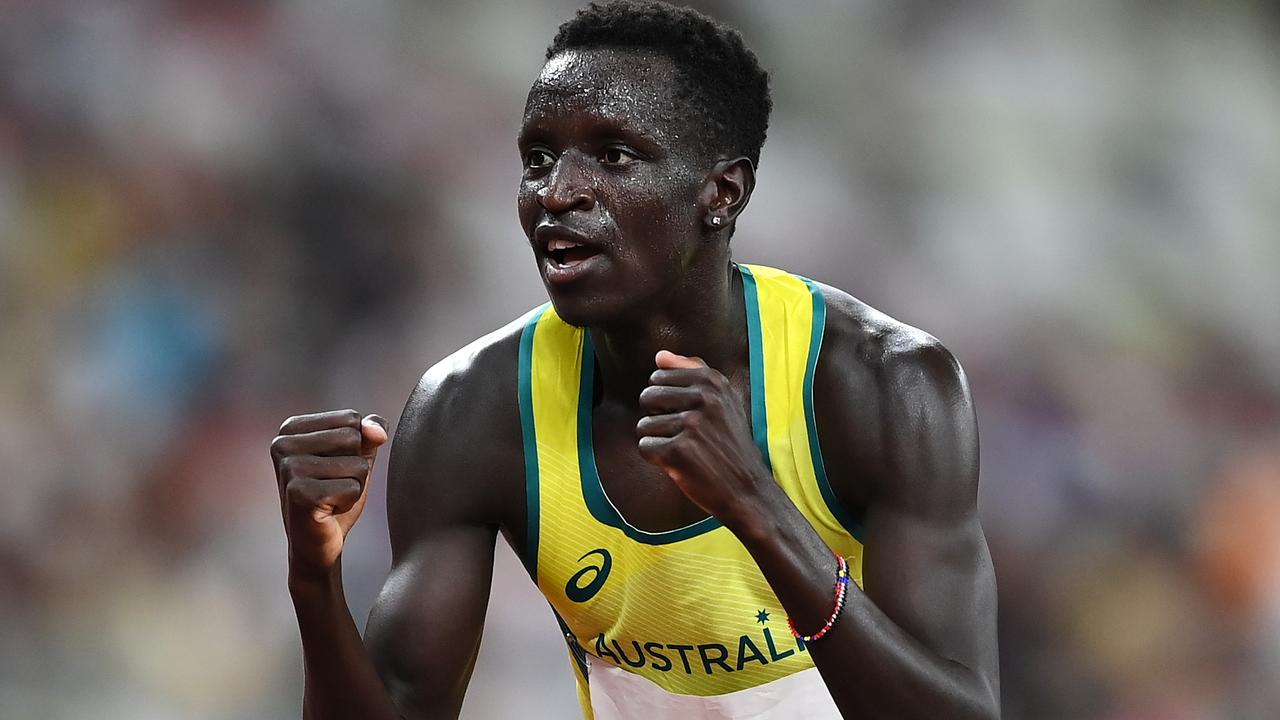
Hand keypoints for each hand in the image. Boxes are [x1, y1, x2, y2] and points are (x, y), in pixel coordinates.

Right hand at [271, 409, 387, 577]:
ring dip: (354, 486)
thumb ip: (369, 433)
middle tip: (332, 486)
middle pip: (353, 437)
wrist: (318, 543)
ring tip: (330, 498)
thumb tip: (377, 430)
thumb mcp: (356, 456)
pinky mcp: (299, 493)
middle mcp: (282, 443)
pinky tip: (328, 511)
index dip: (355, 447)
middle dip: (356, 466)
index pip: (351, 418)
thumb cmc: (335, 495)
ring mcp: (288, 468)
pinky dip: (349, 502)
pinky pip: (353, 488)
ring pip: (357, 464)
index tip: (331, 468)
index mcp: (291, 428)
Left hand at [636, 351, 773, 523]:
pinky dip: (656, 459)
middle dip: (657, 418)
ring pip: (644, 425)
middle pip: (647, 397)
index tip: (686, 414)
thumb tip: (660, 356)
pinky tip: (678, 463)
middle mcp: (704, 399)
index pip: (659, 376)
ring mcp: (692, 425)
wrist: (746, 489)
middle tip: (682, 434)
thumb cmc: (730, 444)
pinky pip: (645, 447)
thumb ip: (693, 372)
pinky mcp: (679, 451)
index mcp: (713, 381)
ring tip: (683, 450)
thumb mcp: (724, 400)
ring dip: (658, 441)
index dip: (665, 399)